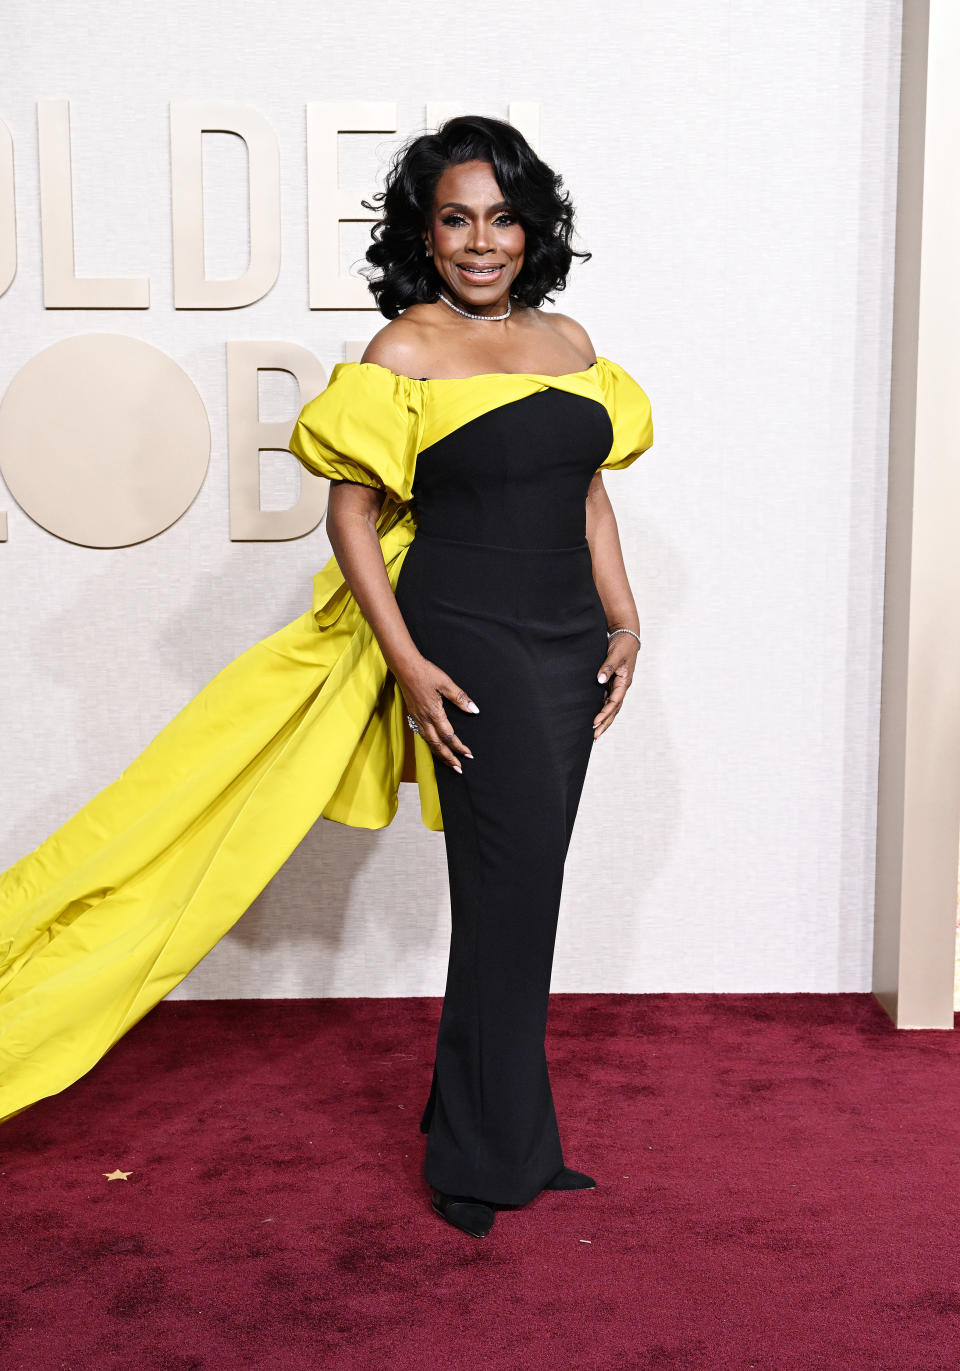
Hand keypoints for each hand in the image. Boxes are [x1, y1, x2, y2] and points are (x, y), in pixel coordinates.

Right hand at [398, 656, 478, 771]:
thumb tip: (474, 710)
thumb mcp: (446, 683)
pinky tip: (434, 746)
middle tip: (458, 768)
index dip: (459, 747)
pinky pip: (422, 735)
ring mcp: (417, 718)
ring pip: (428, 742)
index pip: (448, 736)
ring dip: (439, 754)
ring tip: (448, 762)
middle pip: (437, 745)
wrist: (404, 667)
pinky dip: (430, 744)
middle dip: (448, 758)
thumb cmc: (425, 673)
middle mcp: (424, 719)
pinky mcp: (413, 714)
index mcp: (434, 712)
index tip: (468, 755)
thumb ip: (460, 698)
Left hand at [593, 633, 638, 739]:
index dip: (604, 713)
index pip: (614, 702)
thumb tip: (600, 680)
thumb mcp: (615, 654)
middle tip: (594, 737)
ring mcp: (617, 686)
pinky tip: (595, 716)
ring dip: (604, 720)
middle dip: (605, 723)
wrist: (626, 636)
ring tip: (594, 733)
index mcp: (624, 682)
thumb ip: (607, 666)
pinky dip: (601, 709)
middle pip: (614, 710)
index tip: (594, 722)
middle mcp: (621, 687)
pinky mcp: (612, 682)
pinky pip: (607, 700)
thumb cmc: (622, 644)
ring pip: (611, 707)